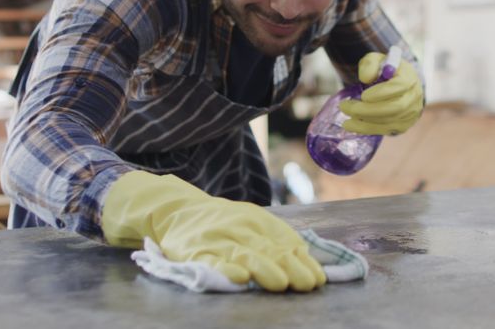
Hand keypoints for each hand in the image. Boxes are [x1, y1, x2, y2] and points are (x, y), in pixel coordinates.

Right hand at [102, 171, 325, 291]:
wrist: (177, 210)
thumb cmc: (223, 221)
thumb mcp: (251, 221)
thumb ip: (276, 239)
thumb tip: (307, 257)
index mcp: (257, 220)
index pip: (285, 242)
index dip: (303, 261)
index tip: (318, 279)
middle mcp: (240, 228)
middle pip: (269, 250)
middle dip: (290, 268)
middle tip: (307, 284)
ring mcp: (218, 240)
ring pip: (245, 255)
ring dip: (265, 270)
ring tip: (281, 283)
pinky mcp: (196, 253)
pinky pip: (212, 262)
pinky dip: (226, 270)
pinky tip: (240, 279)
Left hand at [339, 51, 422, 135]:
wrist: (394, 82)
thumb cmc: (383, 69)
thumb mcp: (375, 60)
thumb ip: (370, 64)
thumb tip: (366, 78)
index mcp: (409, 77)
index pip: (399, 87)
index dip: (381, 93)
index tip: (363, 95)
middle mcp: (414, 97)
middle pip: (394, 108)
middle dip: (368, 110)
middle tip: (346, 107)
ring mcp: (410, 114)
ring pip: (389, 122)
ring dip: (364, 122)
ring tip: (345, 120)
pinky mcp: (403, 125)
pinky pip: (386, 130)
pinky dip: (368, 129)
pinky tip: (354, 126)